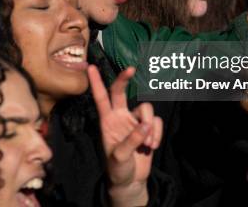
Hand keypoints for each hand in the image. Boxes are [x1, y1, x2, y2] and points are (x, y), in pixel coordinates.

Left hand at [88, 66, 162, 206]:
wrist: (131, 181)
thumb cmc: (118, 169)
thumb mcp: (120, 157)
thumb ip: (132, 140)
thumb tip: (146, 125)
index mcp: (107, 121)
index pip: (100, 98)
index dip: (96, 82)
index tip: (91, 67)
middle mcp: (120, 117)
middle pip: (121, 92)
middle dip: (125, 79)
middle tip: (131, 68)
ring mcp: (135, 122)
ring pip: (146, 109)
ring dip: (150, 126)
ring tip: (147, 144)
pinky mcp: (148, 128)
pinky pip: (156, 122)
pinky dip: (157, 133)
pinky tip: (152, 146)